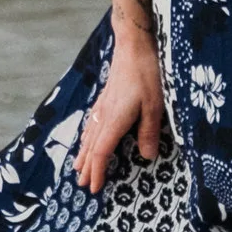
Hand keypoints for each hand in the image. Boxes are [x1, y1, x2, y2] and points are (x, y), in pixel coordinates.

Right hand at [74, 23, 163, 190]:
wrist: (134, 42)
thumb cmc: (146, 72)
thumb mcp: (154, 105)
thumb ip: (148, 132)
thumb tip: (146, 157)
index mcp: (114, 120)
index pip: (101, 152)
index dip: (97, 172)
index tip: (93, 189)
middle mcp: (104, 115)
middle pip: (91, 146)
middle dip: (86, 166)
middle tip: (80, 184)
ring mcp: (103, 104)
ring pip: (89, 134)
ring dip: (83, 151)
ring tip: (77, 165)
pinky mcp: (106, 95)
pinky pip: (91, 121)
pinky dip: (87, 134)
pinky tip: (87, 134)